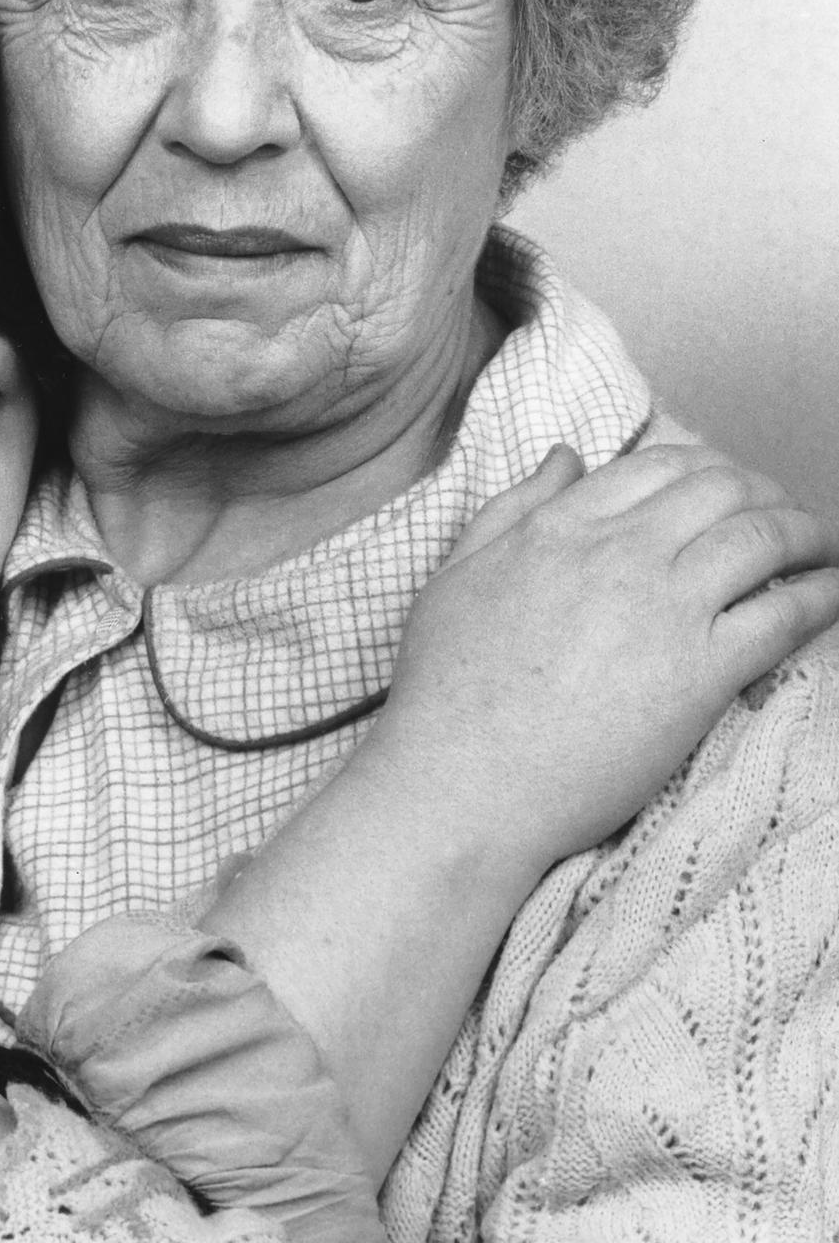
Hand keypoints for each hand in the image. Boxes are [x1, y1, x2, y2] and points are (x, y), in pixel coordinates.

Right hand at [387, 440, 838, 870]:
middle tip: (780, 516)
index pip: (656, 466)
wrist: (462, 785)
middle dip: (763, 492)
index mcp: (559, 528)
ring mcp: (664, 610)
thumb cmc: (443, 695)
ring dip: (805, 533)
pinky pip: (784, 613)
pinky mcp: (701, 674)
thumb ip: (512, 509)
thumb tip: (566, 456)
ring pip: (763, 537)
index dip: (704, 467)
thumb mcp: (455, 579)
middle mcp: (619, 554)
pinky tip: (831, 594)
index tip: (722, 487)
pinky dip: (820, 594)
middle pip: (722, 489)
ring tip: (821, 548)